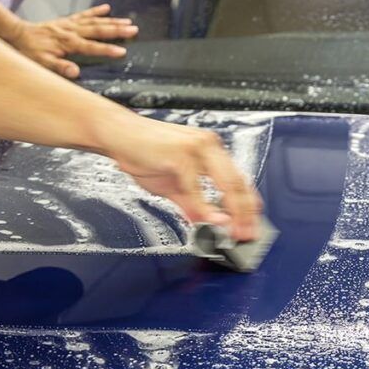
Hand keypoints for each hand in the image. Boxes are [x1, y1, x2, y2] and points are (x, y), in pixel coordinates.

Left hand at [7, 4, 137, 78]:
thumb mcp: (43, 63)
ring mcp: (70, 24)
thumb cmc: (30, 51)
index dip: (108, 49)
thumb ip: (60, 67)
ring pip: (95, 21)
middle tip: (134, 29)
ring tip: (128, 22)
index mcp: (68, 43)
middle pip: (98, 30)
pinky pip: (84, 15)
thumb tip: (75, 72)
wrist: (17, 34)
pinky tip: (107, 9)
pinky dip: (96, 11)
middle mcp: (72, 31)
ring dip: (112, 21)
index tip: (123, 51)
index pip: (92, 47)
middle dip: (117, 30)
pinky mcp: (67, 21)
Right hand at [95, 113, 262, 241]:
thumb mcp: (174, 186)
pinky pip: (196, 185)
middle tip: (247, 235)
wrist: (116, 134)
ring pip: (225, 182)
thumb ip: (192, 205)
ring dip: (232, 212)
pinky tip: (209, 220)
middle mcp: (210, 147)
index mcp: (212, 152)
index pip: (239, 181)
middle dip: (245, 213)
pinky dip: (204, 206)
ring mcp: (197, 148)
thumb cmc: (144, 153)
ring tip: (234, 231)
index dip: (248, 206)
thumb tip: (206, 224)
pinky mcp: (180, 154)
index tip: (252, 226)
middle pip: (238, 184)